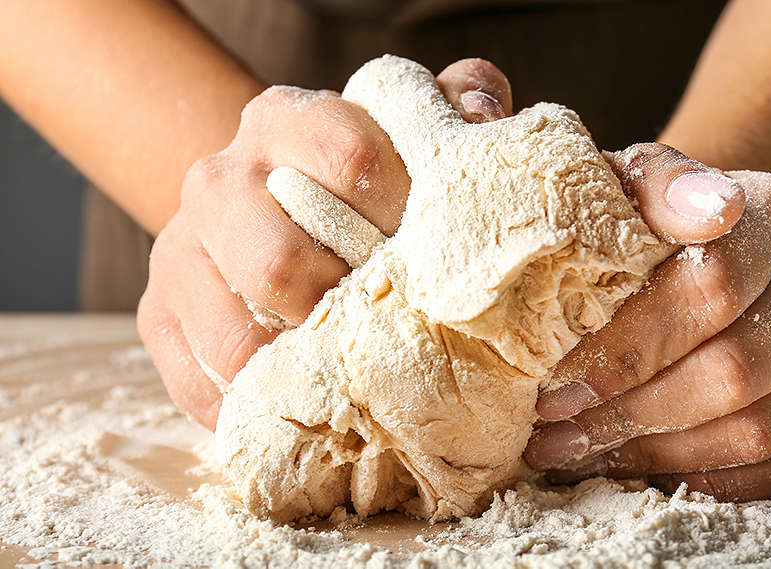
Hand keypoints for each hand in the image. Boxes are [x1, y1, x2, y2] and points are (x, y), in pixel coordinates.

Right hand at [138, 59, 513, 429]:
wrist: (263, 201)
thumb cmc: (358, 176)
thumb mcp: (406, 128)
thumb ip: (454, 105)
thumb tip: (483, 113)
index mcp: (287, 120)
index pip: (352, 162)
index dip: (407, 219)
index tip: (441, 259)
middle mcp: (220, 177)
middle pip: (279, 263)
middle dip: (347, 312)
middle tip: (397, 334)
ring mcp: (178, 250)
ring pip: (232, 337)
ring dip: (302, 372)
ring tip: (355, 382)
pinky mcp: (156, 313)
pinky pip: (199, 382)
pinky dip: (258, 408)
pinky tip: (307, 406)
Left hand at [524, 143, 770, 501]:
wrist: (712, 249)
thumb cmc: (651, 228)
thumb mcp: (633, 186)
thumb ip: (657, 184)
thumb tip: (709, 209)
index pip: (711, 287)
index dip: (627, 349)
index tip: (556, 387)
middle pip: (735, 369)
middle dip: (633, 412)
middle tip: (557, 435)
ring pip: (758, 429)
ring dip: (661, 454)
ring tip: (585, 454)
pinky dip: (709, 481)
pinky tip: (645, 469)